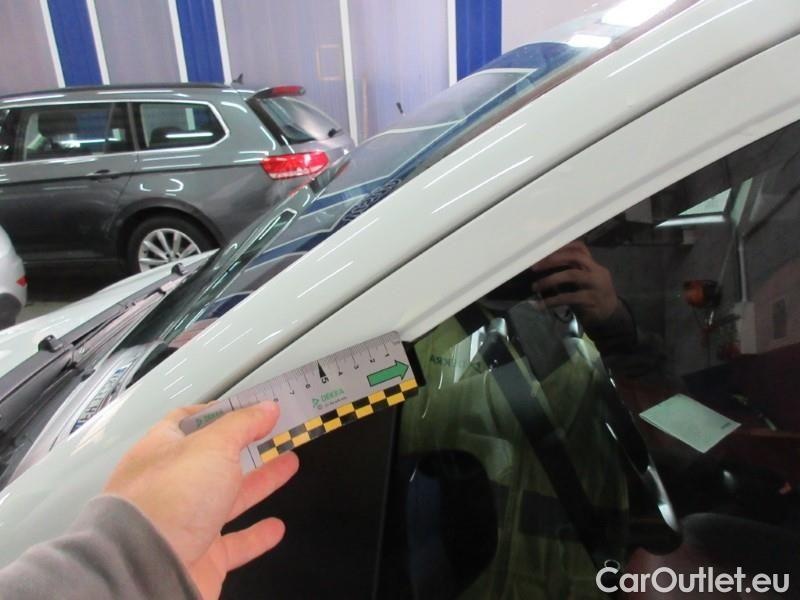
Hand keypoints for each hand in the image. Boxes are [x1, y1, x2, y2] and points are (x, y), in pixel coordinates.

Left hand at [104, 401, 298, 598]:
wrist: (145, 570)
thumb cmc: (167, 501)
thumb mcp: (212, 446)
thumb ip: (243, 424)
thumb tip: (266, 408)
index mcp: (163, 450)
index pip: (191, 421)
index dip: (224, 411)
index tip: (255, 407)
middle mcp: (170, 485)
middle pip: (215, 458)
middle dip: (247, 445)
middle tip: (275, 432)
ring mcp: (184, 522)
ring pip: (228, 498)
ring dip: (259, 482)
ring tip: (287, 464)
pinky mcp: (200, 557)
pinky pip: (234, 543)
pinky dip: (256, 535)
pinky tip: (275, 527)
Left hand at [531, 241, 619, 325]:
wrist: (610, 317)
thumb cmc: (591, 297)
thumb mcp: (583, 282)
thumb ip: (570, 272)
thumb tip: (543, 266)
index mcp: (594, 265)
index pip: (580, 248)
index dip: (562, 248)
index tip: (543, 252)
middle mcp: (597, 271)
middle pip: (576, 257)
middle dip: (553, 260)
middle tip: (534, 267)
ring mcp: (596, 285)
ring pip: (572, 275)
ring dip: (550, 280)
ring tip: (534, 287)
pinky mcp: (592, 299)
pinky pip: (569, 297)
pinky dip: (553, 301)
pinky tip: (541, 305)